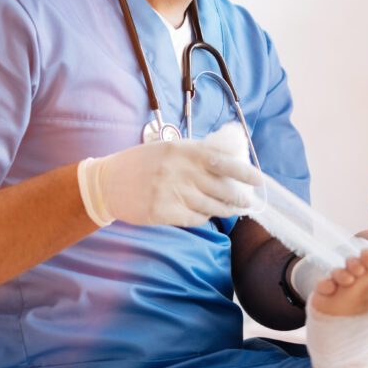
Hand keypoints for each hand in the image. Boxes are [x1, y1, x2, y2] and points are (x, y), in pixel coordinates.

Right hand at [78, 136, 260, 226]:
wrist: (107, 183)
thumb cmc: (143, 163)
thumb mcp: (169, 148)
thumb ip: (196, 153)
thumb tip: (229, 160)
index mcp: (183, 150)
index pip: (222, 161)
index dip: (244, 172)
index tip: (259, 180)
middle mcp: (179, 171)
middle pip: (221, 188)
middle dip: (239, 197)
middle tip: (248, 202)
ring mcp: (171, 192)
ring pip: (210, 206)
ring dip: (224, 209)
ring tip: (232, 209)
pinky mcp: (163, 212)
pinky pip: (194, 219)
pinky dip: (203, 218)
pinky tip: (204, 214)